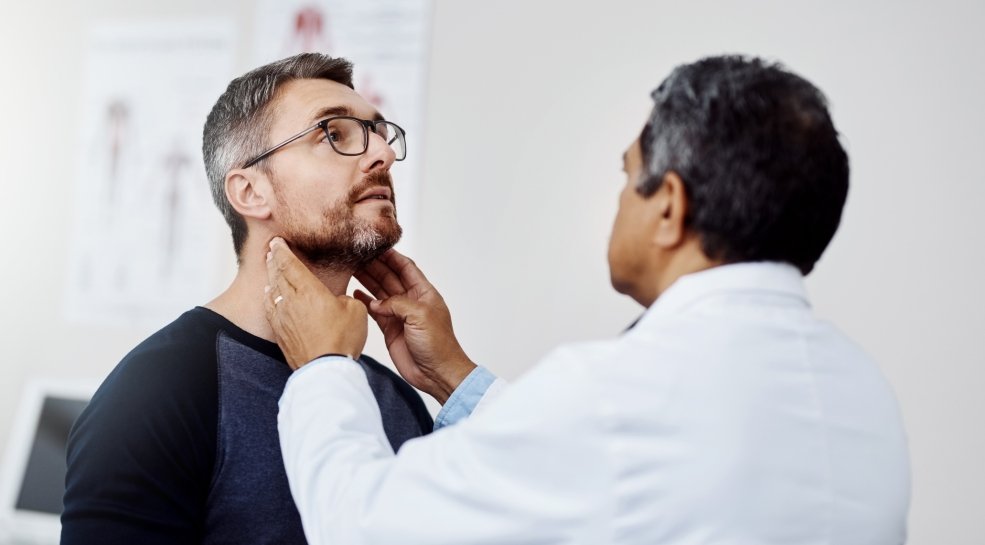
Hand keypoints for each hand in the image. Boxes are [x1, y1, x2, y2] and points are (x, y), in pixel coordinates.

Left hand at [264, 237, 367, 369]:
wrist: (325, 369)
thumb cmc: (342, 339)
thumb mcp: (355, 310)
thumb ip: (344, 298)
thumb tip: (336, 300)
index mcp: (310, 290)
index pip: (290, 264)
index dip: (282, 250)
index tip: (277, 241)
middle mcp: (291, 300)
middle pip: (278, 274)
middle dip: (274, 260)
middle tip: (271, 250)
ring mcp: (282, 317)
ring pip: (272, 291)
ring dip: (270, 277)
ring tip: (270, 269)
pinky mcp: (280, 332)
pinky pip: (270, 308)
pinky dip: (269, 297)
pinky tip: (269, 295)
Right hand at [355, 249, 475, 403]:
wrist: (437, 373)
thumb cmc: (438, 345)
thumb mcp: (420, 316)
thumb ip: (397, 304)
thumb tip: (377, 302)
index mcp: (424, 293)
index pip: (406, 268)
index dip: (392, 257)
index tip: (376, 246)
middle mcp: (411, 301)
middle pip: (390, 277)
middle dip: (374, 266)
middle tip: (356, 256)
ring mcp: (400, 315)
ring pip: (380, 292)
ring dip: (367, 281)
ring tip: (350, 269)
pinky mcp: (390, 328)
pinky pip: (375, 310)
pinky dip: (365, 301)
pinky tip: (354, 293)